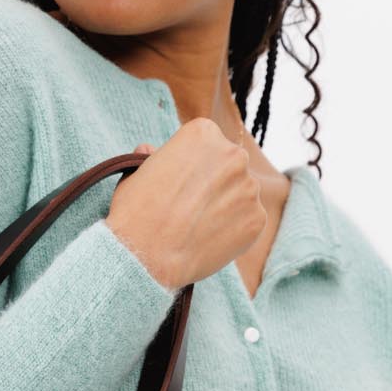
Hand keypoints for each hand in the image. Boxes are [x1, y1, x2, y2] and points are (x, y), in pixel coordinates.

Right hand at [106, 118, 267, 290]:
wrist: (144, 257)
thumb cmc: (134, 214)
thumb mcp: (135, 173)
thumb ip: (152, 158)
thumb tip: (149, 150)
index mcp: (204, 132)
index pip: (207, 146)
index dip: (192, 169)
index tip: (179, 186)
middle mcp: (233, 153)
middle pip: (229, 167)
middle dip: (214, 186)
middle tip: (190, 210)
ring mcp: (249, 187)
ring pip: (241, 196)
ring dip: (225, 209)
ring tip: (196, 229)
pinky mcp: (257, 219)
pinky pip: (247, 223)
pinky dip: (232, 233)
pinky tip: (208, 242)